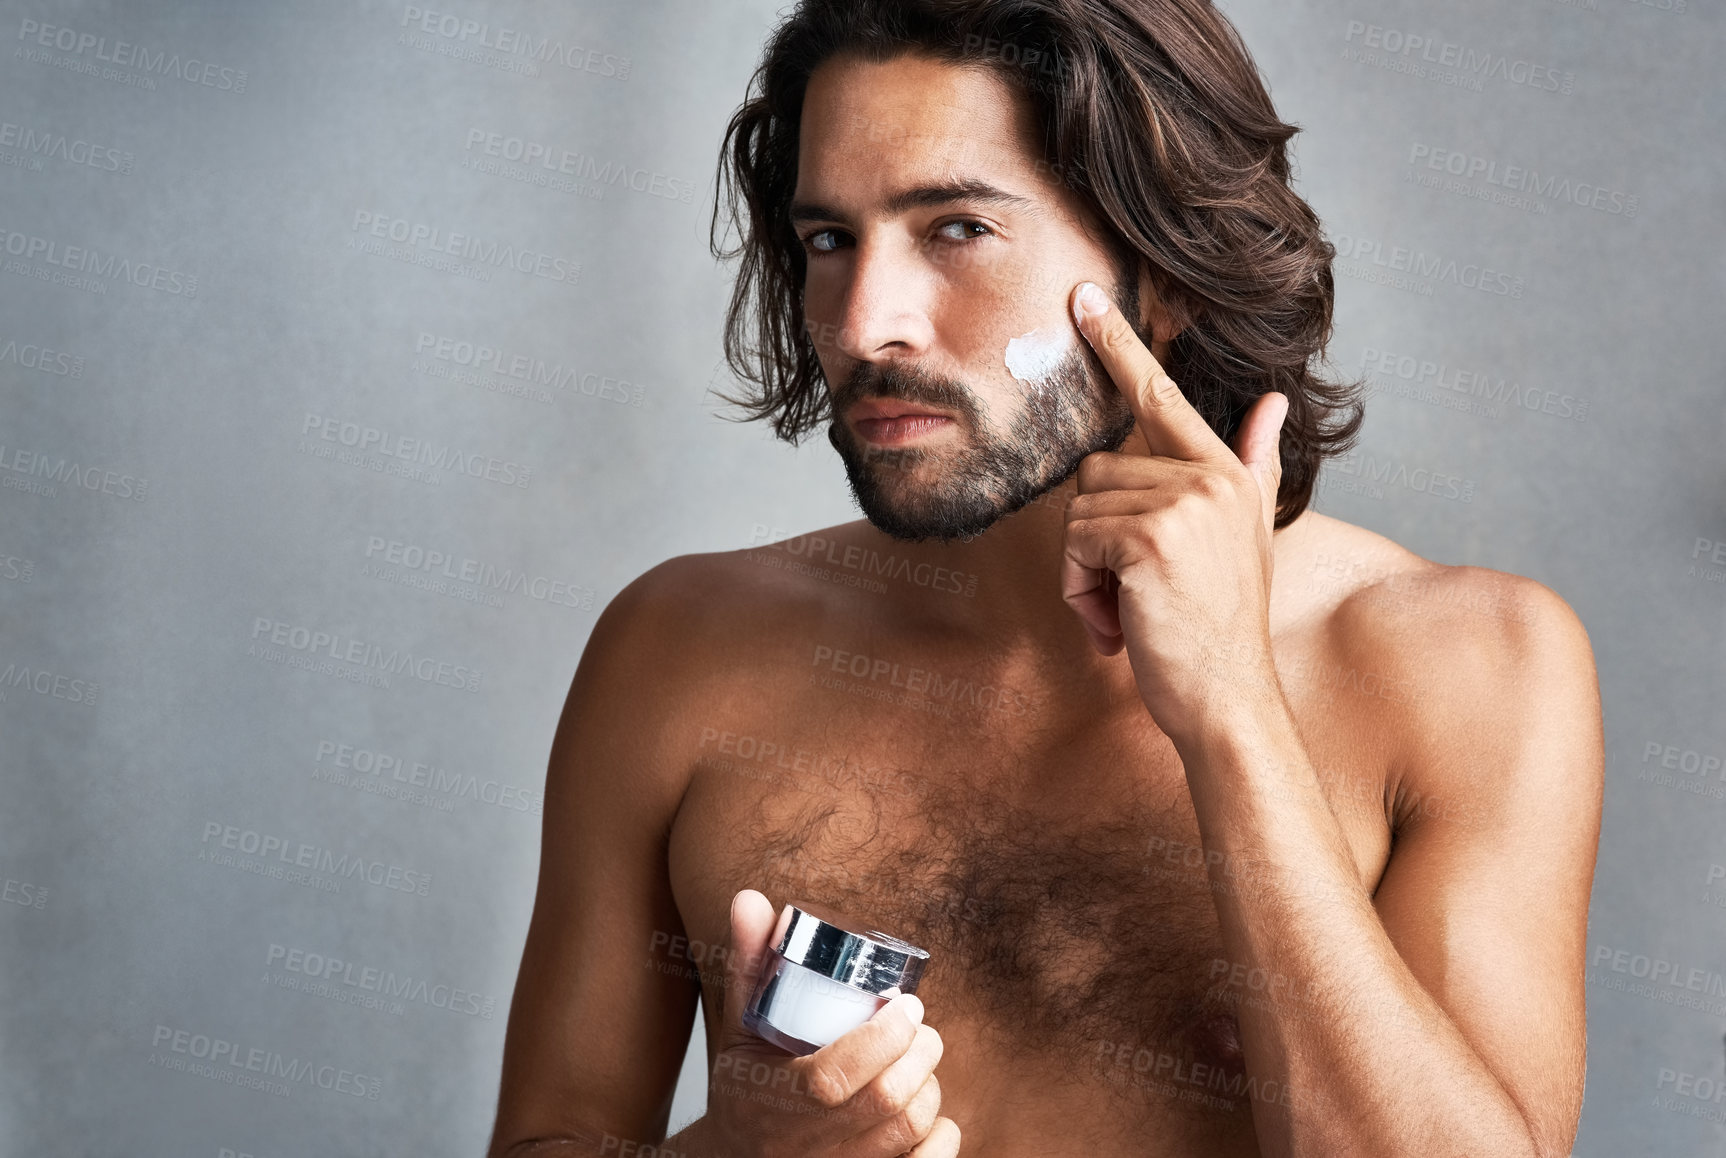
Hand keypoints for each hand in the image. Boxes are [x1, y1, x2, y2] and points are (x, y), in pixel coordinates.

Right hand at [687, 889, 958, 1157]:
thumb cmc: (745, 1091)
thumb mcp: (740, 1029)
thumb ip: (749, 964)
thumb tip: (751, 897)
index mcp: (774, 1105)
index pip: (835, 1079)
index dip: (883, 1040)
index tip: (907, 1005)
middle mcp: (807, 1148)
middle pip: (886, 1103)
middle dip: (920, 1056)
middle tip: (923, 1030)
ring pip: (908, 1132)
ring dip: (930, 1089)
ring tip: (921, 1063)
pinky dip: (942, 1140)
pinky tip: (934, 1116)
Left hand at [1060, 280, 1288, 747]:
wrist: (1227, 697)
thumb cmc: (1221, 625)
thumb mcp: (1246, 538)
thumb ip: (1255, 466)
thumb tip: (1275, 402)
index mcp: (1227, 474)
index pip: (1162, 399)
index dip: (1119, 347)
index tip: (1082, 299)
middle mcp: (1210, 478)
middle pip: (1096, 474)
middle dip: (1095, 541)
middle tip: (1132, 594)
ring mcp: (1183, 505)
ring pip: (1080, 512)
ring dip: (1086, 572)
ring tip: (1130, 610)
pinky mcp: (1151, 537)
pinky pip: (1077, 545)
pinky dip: (1082, 591)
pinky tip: (1119, 623)